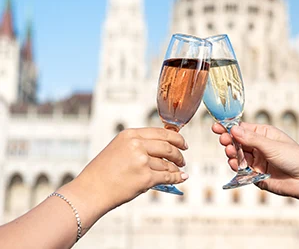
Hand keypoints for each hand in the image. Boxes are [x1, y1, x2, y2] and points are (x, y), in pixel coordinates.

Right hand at [73, 128, 188, 211]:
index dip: (176, 138)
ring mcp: (141, 161)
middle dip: (179, 153)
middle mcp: (136, 145)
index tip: (183, 144)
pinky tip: (181, 177)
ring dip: (175, 168)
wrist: (90, 191)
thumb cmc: (102, 172)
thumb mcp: (118, 148)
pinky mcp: (145, 178)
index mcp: (130, 135)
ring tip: (177, 171)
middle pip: (168, 146)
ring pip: (167, 163)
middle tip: (182, 158)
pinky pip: (167, 176)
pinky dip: (176, 177)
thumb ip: (138, 145)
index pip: (161, 132)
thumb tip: (161, 148)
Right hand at [212, 122, 298, 200]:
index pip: (242, 129)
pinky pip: (241, 169)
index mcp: (264, 134)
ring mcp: (257, 160)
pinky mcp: (255, 174)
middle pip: (237, 141)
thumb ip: (251, 139)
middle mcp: (259, 146)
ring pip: (237, 155)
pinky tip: (235, 164)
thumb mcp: (272, 145)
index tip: (217, 127)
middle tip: (224, 141)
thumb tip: (234, 129)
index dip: (229, 128)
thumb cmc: (295, 158)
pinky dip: (236, 166)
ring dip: (232, 154)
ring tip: (231, 153)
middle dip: (229, 141)